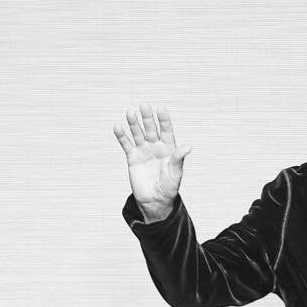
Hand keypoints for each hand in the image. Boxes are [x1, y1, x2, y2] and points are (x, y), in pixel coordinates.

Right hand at [113, 103, 191, 220]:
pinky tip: (118, 127)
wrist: (155, 201)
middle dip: (148, 118)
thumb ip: (178, 159)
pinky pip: (126, 144)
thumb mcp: (175, 173)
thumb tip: (188, 146)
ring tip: (130, 112)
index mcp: (168, 148)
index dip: (164, 120)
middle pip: (151, 129)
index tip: (161, 108)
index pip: (166, 130)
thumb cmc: (169, 187)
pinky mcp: (132, 157)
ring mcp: (143, 151)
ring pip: (138, 134)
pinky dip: (122, 136)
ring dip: (134, 123)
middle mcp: (155, 146)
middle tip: (144, 105)